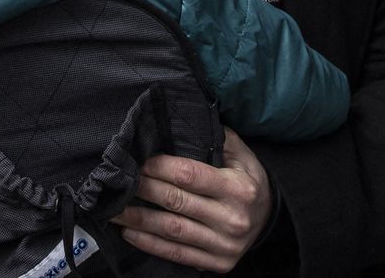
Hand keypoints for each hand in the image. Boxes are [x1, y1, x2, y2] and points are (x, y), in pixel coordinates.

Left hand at [111, 128, 271, 272]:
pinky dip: (150, 244)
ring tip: (113, 210)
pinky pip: (177, 254)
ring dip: (138, 220)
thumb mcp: (243, 155)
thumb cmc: (249, 181)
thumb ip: (218, 138)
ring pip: (171, 230)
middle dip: (143, 190)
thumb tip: (187, 120)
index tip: (139, 161)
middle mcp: (231, 218)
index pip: (190, 175)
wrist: (271, 220)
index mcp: (237, 188)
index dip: (160, 167)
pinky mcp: (217, 264)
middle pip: (176, 202)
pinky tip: (130, 233)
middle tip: (118, 181)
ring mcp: (223, 244)